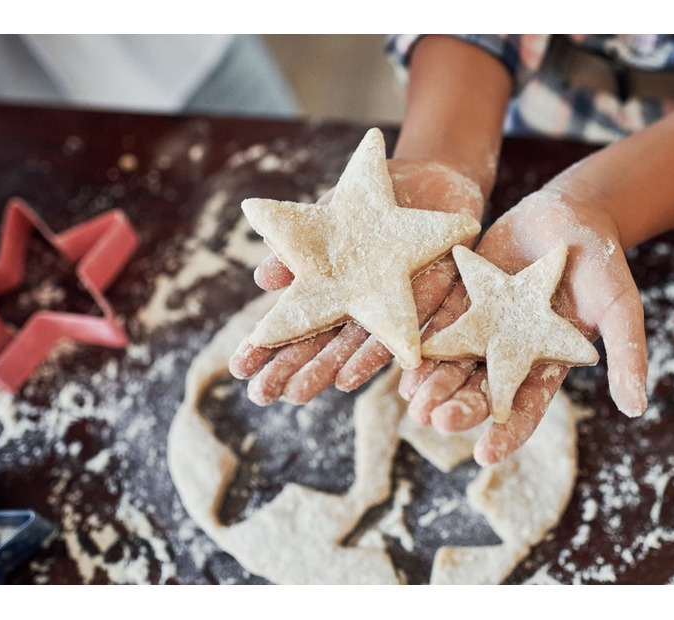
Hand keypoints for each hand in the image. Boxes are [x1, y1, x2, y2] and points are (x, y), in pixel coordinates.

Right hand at [229, 158, 483, 404]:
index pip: (298, 321)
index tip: (237, 367)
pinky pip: (402, 334)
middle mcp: (362, 305)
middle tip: (259, 394)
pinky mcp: (431, 303)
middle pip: (325, 344)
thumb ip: (303, 245)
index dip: (268, 343)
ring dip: (327, 370)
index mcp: (336, 286)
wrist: (436, 182)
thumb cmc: (377, 199)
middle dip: (292, 368)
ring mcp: (394, 307)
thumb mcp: (332, 213)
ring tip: (295, 393)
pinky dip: (377, 354)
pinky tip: (350, 377)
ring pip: (359, 347)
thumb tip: (263, 280)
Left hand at [401, 183, 648, 465]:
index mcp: (545, 363)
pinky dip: (423, 342)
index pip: (524, 407)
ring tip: (413, 403)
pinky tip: (404, 360)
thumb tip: (637, 409)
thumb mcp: (620, 307)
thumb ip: (627, 353)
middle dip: (459, 407)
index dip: (506, 432)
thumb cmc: (602, 264)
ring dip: (433, 382)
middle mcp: (510, 352)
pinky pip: (439, 323)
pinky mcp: (463, 298)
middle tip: (435, 421)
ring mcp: (484, 326)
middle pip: (481, 388)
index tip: (485, 455)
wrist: (572, 214)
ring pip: (454, 361)